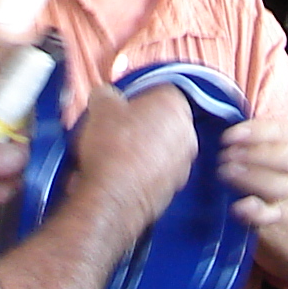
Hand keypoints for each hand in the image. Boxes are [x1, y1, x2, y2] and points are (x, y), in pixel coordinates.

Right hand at [67, 81, 195, 239]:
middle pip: (165, 120)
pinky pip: (160, 171)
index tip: (122, 106)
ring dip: (147, 148)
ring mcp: (184, 162)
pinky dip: (146, 170)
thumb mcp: (100, 107)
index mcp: (174, 104)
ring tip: (119, 154)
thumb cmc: (111, 147)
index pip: (160, 91)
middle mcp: (187, 132)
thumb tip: (105, 96)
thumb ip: (106, 94)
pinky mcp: (176, 187)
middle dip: (145, 123)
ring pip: (164, 147)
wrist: (113, 197)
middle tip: (119, 129)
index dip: (138, 97)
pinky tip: (125, 173)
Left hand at [214, 114, 287, 231]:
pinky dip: (256, 212)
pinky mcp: (271, 216)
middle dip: (254, 156)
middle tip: (224, 156)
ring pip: (282, 185)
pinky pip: (272, 216)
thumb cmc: (243, 164)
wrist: (268, 200)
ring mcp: (280, 193)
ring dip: (254, 178)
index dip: (255, 132)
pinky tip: (238, 208)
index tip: (227, 137)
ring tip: (225, 174)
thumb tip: (200, 108)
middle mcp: (285, 168)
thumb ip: (232, 131)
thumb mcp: (242, 144)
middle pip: (286, 159)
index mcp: (281, 145)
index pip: (280, 133)